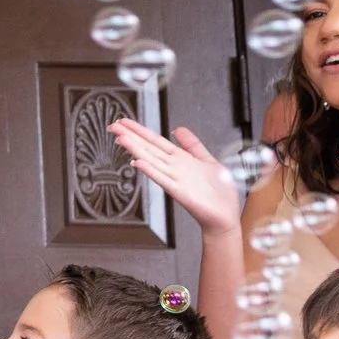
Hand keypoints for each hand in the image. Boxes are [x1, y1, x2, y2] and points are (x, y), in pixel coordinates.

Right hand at [110, 118, 242, 235]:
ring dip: (136, 149)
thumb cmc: (218, 193)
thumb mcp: (208, 160)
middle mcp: (175, 167)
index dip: (140, 130)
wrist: (224, 215)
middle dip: (131, 136)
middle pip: (148, 148)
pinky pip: (163, 179)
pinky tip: (139, 164)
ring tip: (121, 138)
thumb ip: (192, 144)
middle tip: (113, 126)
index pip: (155, 140)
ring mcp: (175, 179)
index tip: (124, 122)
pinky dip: (151, 172)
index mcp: (181, 158)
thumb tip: (178, 129)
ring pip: (152, 161)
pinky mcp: (180, 192)